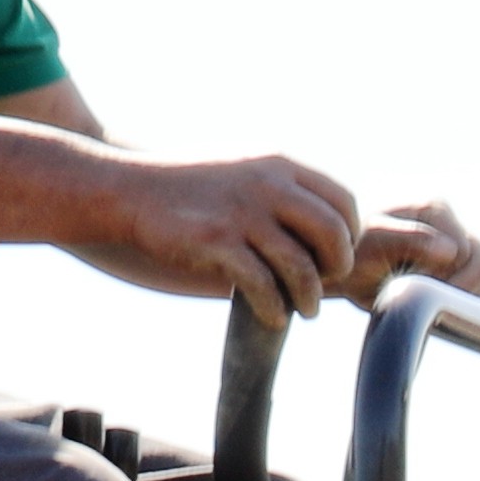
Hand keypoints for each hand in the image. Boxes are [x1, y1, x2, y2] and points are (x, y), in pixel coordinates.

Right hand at [106, 154, 362, 322]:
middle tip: (329, 283)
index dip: (350, 234)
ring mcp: (241, 213)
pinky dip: (275, 308)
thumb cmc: (193, 187)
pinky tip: (274, 316)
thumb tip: (332, 223)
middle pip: (333, 232)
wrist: (129, 189)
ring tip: (306, 310)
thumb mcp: (247, 168)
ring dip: (310, 297)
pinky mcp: (215, 242)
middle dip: (339, 266)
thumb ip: (288, 188)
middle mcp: (267, 183)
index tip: (336, 254)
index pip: (343, 200)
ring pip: (302, 266)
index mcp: (280, 163)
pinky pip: (263, 286)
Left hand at [347, 197, 479, 306]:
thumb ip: (411, 240)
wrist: (344, 268)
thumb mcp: (374, 242)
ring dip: (462, 295)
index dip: (446, 277)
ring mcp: (456, 246)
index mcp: (434, 210)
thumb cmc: (353, 253)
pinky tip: (436, 303)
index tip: (416, 288)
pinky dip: (464, 301)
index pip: (465, 250)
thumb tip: (452, 251)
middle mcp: (450, 225)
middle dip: (457, 287)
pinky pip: (479, 288)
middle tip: (425, 297)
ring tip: (428, 299)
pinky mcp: (457, 267)